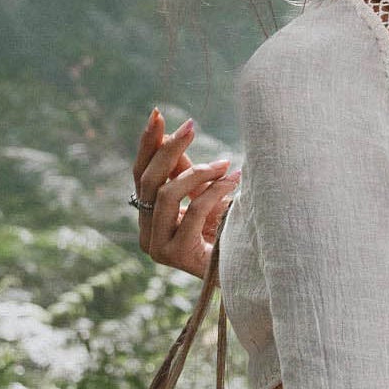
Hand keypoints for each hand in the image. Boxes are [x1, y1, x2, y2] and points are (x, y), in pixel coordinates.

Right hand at [134, 109, 238, 278]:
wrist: (247, 273)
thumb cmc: (226, 235)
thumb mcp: (203, 198)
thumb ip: (186, 172)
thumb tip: (172, 134)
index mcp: (148, 219)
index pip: (140, 176)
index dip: (147, 145)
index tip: (157, 115)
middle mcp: (146, 235)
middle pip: (149, 181)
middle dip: (169, 150)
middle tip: (190, 126)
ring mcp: (158, 248)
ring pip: (166, 194)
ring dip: (197, 173)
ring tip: (224, 164)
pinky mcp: (176, 255)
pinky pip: (192, 211)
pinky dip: (213, 191)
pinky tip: (233, 180)